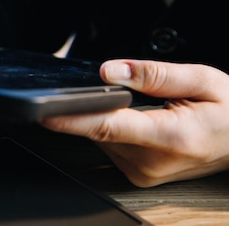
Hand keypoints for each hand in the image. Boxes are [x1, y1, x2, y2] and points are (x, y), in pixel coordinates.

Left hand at [40, 59, 228, 186]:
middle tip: (124, 87)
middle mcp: (152, 162)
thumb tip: (111, 72)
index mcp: (171, 137)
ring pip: (100, 136)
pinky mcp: (138, 175)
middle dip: (97, 104)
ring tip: (143, 105)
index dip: (71, 118)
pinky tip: (136, 118)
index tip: (43, 111)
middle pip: (98, 129)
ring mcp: (143, 173)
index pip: (108, 127)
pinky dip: (113, 128)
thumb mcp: (203, 79)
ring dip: (107, 116)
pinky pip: (109, 144)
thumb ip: (154, 74)